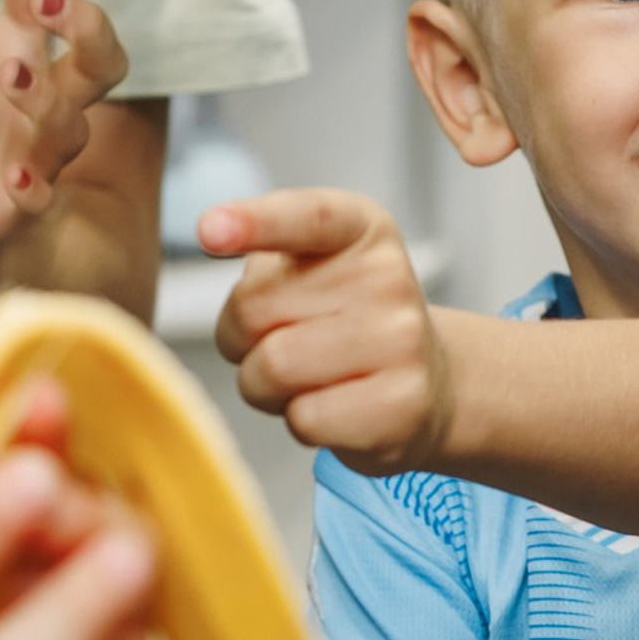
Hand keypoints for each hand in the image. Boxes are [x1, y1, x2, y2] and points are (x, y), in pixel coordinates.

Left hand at [0, 0, 128, 252]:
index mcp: (11, 43)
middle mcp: (36, 93)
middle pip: (104, 54)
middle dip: (87, 21)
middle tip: (40, 4)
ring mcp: (32, 149)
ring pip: (76, 123)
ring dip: (46, 95)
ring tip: (6, 78)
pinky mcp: (17, 201)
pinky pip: (45, 195)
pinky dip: (34, 184)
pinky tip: (10, 176)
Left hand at [202, 190, 449, 473]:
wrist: (428, 385)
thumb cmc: (347, 324)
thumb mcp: (313, 269)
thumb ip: (266, 261)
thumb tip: (217, 238)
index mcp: (361, 229)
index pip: (305, 217)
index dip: (253, 223)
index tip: (209, 229)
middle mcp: (388, 277)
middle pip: (252, 310)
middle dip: (242, 340)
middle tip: (280, 345)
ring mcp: (402, 342)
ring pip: (272, 370)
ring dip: (265, 387)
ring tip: (305, 380)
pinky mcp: (402, 405)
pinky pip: (304, 419)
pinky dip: (300, 422)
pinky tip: (333, 408)